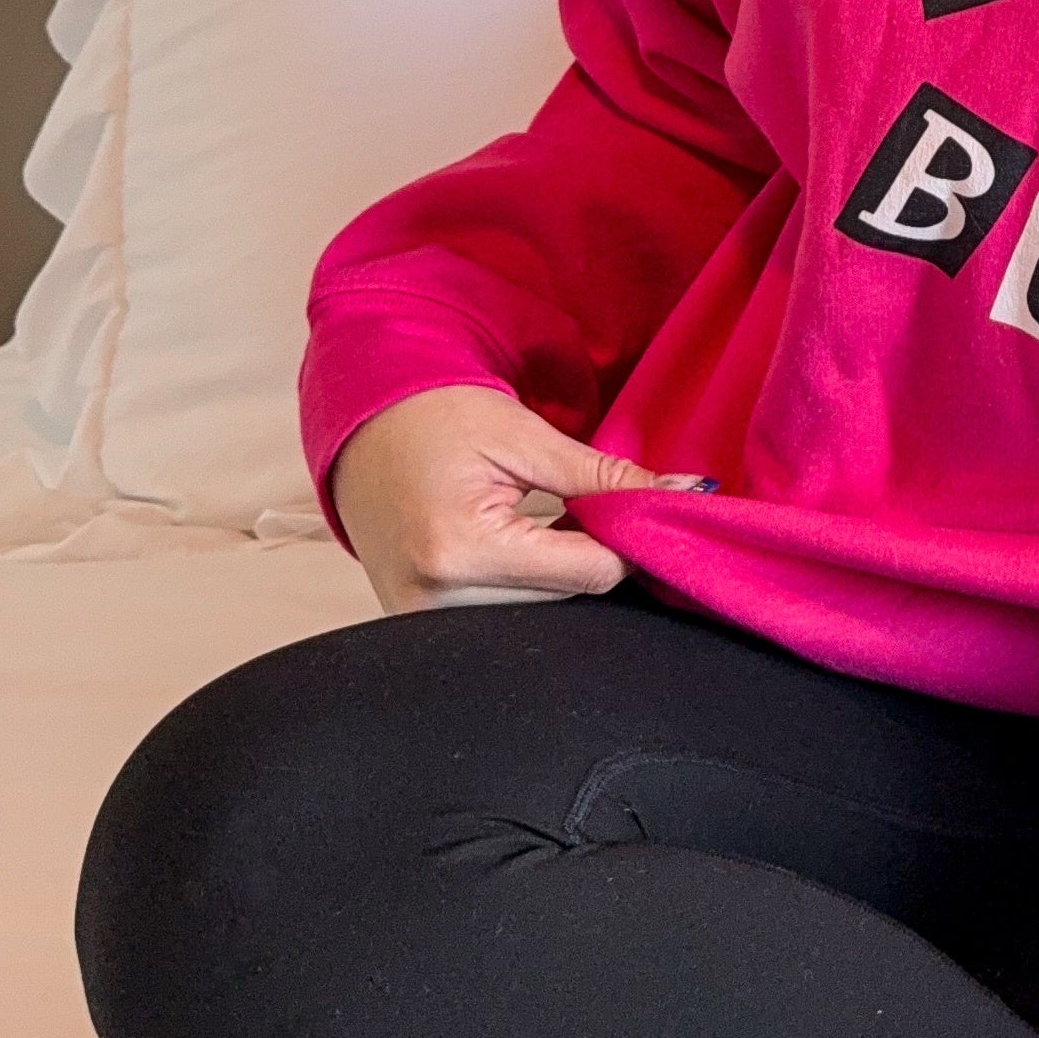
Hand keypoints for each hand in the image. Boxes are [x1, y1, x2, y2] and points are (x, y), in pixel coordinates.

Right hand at [329, 385, 708, 616]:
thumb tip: (679, 494)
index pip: (589, 573)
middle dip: (594, 557)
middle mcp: (436, 599)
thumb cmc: (433, 415)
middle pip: (567, 600)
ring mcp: (419, 619)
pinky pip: (501, 616)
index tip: (639, 507)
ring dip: (560, 574)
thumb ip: (603, 474)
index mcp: (462, 549)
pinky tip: (521, 546)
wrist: (358, 423)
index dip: (627, 541)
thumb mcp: (523, 435)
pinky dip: (526, 585)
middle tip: (590, 508)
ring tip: (547, 522)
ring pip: (539, 614)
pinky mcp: (417, 622)